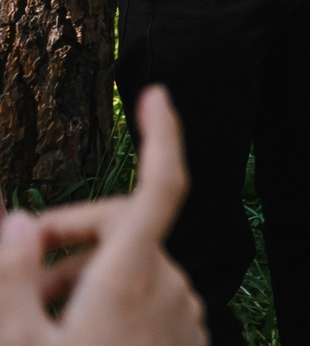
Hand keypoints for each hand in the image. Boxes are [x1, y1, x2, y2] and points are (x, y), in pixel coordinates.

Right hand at [0, 85, 205, 345]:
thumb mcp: (18, 345)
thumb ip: (11, 279)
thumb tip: (17, 223)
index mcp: (132, 277)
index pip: (161, 186)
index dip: (161, 135)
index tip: (156, 93)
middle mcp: (169, 285)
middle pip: (123, 229)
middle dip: (67, 239)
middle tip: (15, 280)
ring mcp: (184, 314)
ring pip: (131, 269)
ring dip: (82, 280)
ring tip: (35, 323)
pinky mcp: (187, 338)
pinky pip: (148, 302)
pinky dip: (109, 306)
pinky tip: (73, 337)